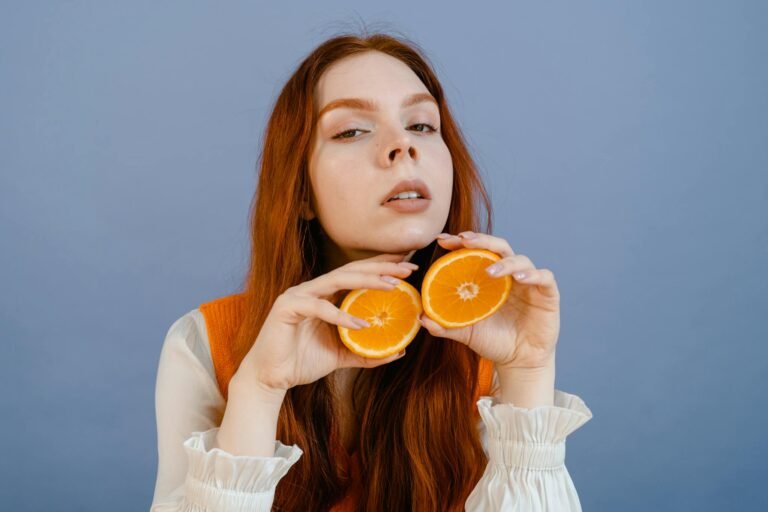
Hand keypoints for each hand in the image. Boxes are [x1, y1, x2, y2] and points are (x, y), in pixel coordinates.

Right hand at [235, 253, 417, 395]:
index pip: (358, 274)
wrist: (270, 378)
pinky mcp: (287, 308)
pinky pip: (319, 308)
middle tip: (408, 267)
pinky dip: (340, 315)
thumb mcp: (342, 355)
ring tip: (392, 286)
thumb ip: (367, 350)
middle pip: (352, 270)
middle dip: (382, 267)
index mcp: (325, 295)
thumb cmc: (302, 362)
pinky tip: (360, 324)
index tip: (408, 264)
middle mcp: (313, 289)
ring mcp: (299, 295)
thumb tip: (400, 350)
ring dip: (367, 281)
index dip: (382, 266)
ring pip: (338, 280)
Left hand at [419, 231, 559, 369]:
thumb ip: (444, 325)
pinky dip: (533, 274)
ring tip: (490, 271)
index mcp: (490, 278)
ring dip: (505, 262)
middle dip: (481, 240)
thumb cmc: (493, 341)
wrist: (519, 362)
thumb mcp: (465, 332)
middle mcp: (509, 275)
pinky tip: (519, 279)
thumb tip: (420, 318)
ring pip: (520, 260)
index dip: (461, 243)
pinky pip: (544, 277)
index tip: (443, 240)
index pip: (476, 252)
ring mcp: (529, 283)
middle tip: (464, 240)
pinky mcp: (548, 294)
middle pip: (498, 247)